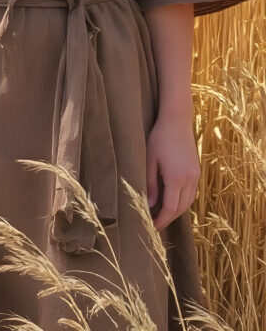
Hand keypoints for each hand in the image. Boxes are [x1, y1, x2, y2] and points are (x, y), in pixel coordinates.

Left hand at [145, 116, 199, 231]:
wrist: (177, 121)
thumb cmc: (159, 138)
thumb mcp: (150, 160)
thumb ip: (150, 184)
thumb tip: (150, 204)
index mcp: (175, 177)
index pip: (170, 208)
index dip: (162, 220)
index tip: (153, 227)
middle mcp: (188, 179)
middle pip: (180, 208)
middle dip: (169, 218)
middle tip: (156, 223)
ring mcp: (195, 175)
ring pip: (188, 202)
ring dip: (177, 211)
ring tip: (163, 214)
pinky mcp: (197, 170)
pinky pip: (192, 193)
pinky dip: (183, 201)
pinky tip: (173, 200)